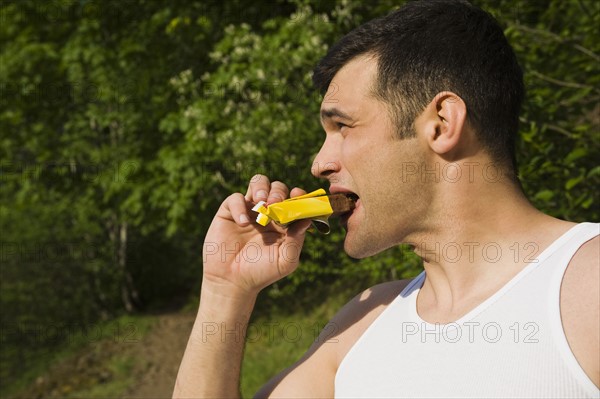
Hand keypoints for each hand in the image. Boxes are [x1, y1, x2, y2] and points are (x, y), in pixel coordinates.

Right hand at [201, 175, 311, 295]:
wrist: (232, 281)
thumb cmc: (261, 272)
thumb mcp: (285, 260)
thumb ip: (297, 240)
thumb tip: (308, 219)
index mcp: (284, 222)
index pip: (294, 201)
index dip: (298, 195)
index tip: (298, 195)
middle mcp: (268, 212)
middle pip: (277, 188)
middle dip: (279, 192)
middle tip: (275, 203)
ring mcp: (249, 210)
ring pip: (258, 183)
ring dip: (261, 187)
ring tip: (261, 201)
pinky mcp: (229, 212)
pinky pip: (235, 198)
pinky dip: (240, 207)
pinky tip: (243, 223)